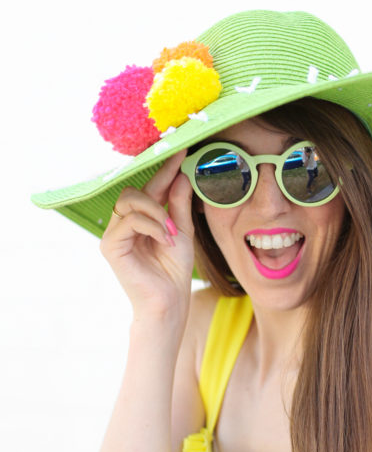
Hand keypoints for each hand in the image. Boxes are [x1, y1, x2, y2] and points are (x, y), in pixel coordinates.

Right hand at [100, 151, 194, 321]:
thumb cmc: (174, 271)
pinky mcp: (110, 246)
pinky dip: (151, 226)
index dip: (164, 168)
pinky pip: (129, 221)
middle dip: (158, 192)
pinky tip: (164, 239)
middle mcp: (122, 224)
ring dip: (157, 213)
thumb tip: (180, 175)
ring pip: (130, 201)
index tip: (182, 150)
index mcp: (139, 220)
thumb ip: (179, 204)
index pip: (149, 187)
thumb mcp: (182, 232)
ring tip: (171, 232)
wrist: (169, 302)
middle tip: (177, 210)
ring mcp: (113, 235)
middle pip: (133, 190)